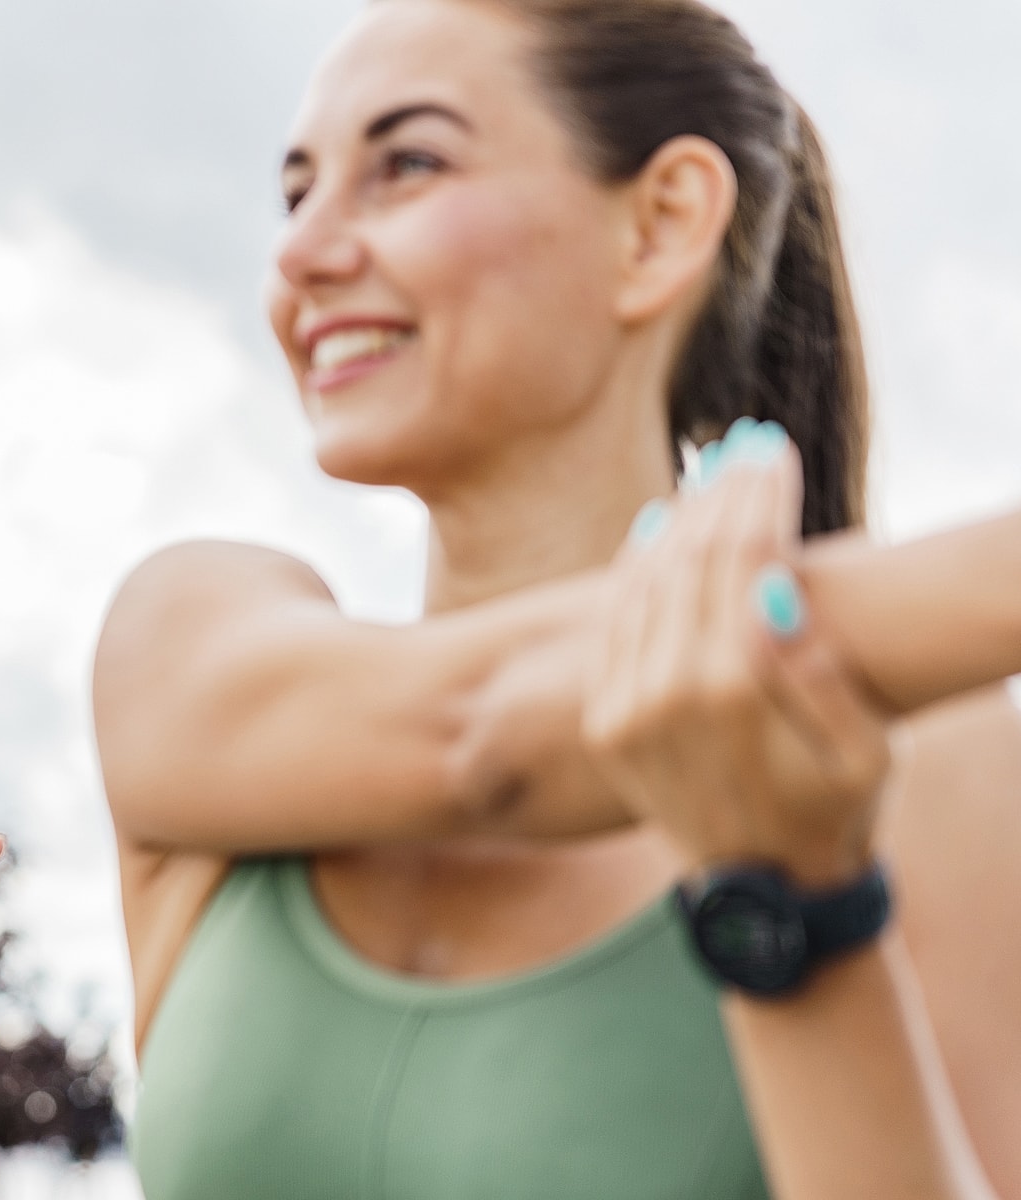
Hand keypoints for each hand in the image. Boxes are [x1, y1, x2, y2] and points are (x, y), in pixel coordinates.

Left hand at [584, 420, 890, 887]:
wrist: (766, 892)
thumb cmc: (836, 813)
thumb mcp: (865, 755)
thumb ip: (823, 674)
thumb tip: (778, 589)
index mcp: (733, 694)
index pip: (740, 563)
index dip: (758, 498)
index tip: (774, 451)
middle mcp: (663, 696)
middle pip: (687, 562)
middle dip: (720, 496)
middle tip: (744, 446)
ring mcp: (623, 709)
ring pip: (641, 585)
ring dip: (677, 522)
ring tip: (711, 475)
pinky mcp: (604, 720)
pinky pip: (613, 625)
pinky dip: (635, 570)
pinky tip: (661, 530)